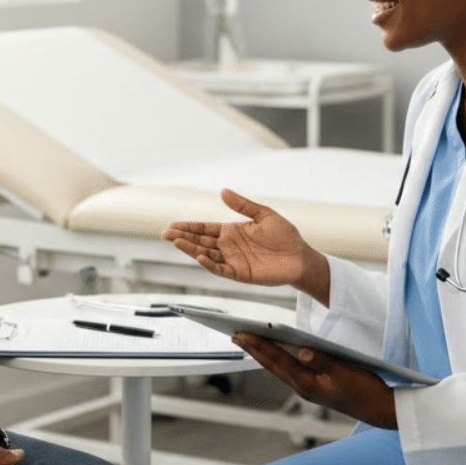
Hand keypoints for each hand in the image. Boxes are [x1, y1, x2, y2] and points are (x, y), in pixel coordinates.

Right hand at [162, 189, 329, 300]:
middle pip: (200, 241)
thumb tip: (223, 191)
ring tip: (176, 242)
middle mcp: (228, 246)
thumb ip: (243, 205)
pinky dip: (209, 264)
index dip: (188, 227)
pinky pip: (220, 269)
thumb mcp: (264, 214)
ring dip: (190, 249)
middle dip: (182, 237)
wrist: (300, 256)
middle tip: (165, 233)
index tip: (172, 225)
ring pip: (206, 255)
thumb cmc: (285, 236)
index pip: (204, 229)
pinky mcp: (240, 273)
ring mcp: (232, 260)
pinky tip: (199, 256)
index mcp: (231, 231)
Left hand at [234, 332, 397, 428]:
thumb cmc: (364, 389)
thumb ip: (322, 360)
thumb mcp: (345, 371)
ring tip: (247, 340)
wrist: (379, 408)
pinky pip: (289, 370)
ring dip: (262, 353)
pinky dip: (278, 357)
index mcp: (307, 384)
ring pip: (278, 367)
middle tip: (233, 333)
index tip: (240, 333)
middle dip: (252, 348)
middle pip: (271, 364)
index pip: (276, 360)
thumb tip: (302, 351)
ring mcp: (307, 388)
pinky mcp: (314, 386)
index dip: (257, 345)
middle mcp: (302, 387)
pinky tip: (273, 350)